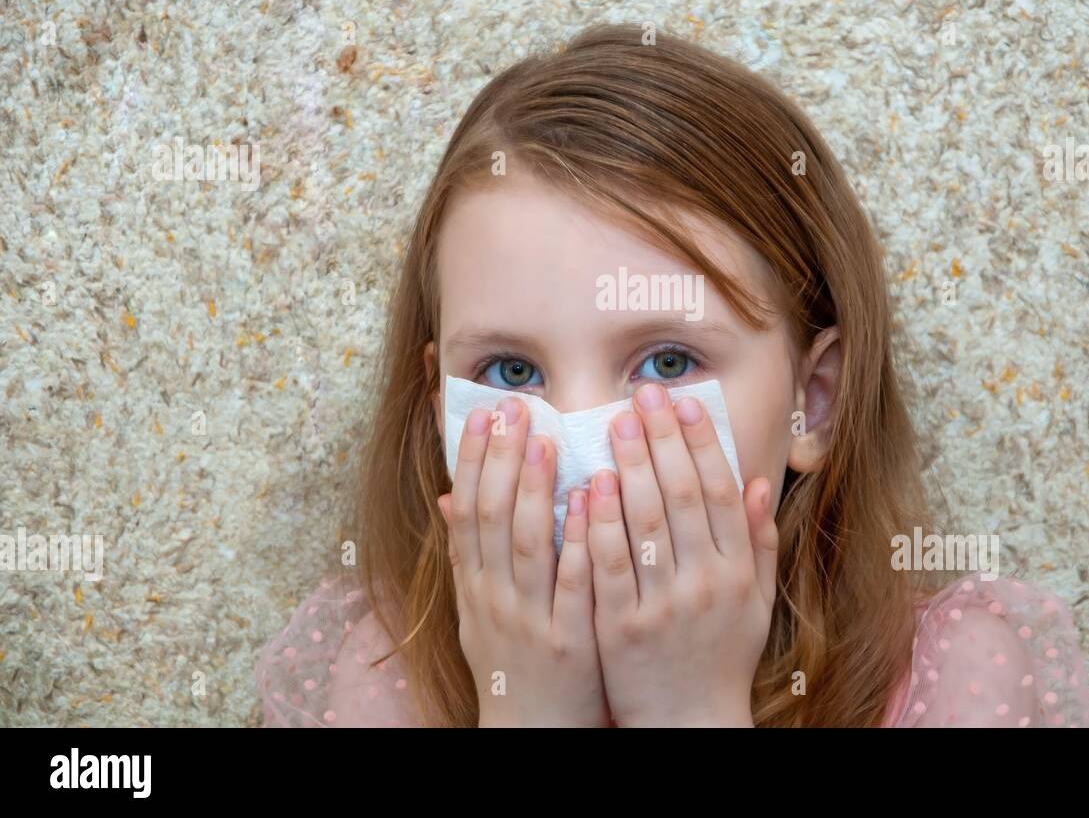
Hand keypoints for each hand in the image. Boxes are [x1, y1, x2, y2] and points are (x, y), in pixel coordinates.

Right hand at [438, 396, 609, 726]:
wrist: (532, 732)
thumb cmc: (512, 661)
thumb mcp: (478, 610)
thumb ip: (468, 554)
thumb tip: (448, 496)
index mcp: (475, 586)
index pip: (468, 511)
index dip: (474, 461)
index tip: (482, 415)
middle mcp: (494, 598)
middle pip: (494, 518)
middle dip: (502, 460)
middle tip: (514, 408)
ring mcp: (530, 618)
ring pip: (528, 545)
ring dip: (535, 490)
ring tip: (545, 441)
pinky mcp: (568, 640)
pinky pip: (571, 584)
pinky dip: (576, 541)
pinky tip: (588, 502)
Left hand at [587, 382, 778, 726]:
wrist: (688, 723)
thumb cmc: (721, 656)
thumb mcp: (755, 602)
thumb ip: (757, 542)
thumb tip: (758, 482)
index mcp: (737, 572)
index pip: (721, 492)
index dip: (703, 442)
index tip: (685, 402)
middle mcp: (705, 584)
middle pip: (684, 496)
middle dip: (663, 440)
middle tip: (642, 394)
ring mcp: (662, 605)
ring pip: (645, 523)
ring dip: (629, 467)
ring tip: (613, 422)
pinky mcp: (621, 627)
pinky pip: (608, 565)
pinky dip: (598, 522)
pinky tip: (588, 484)